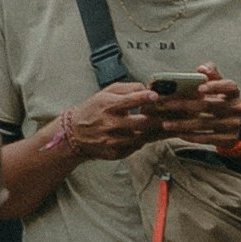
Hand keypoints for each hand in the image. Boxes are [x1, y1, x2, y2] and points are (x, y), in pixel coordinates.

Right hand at [58, 80, 172, 160]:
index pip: (129, 100)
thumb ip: (128, 88)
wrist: (75, 133)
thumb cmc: (94, 109)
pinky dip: (142, 141)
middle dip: (155, 119)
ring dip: (151, 132)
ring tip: (159, 126)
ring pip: (141, 137)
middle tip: (165, 115)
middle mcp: (110, 124)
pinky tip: (144, 135)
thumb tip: (147, 88)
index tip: (155, 95)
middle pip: (140, 123)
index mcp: (109, 106)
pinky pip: (135, 148)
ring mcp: (112, 140)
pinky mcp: (115, 153)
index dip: (144, 97)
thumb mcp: (107, 93)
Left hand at [154, 66, 240, 152]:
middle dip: (185, 104)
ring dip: (182, 124)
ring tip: (166, 123)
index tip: (200, 87)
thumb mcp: (224, 89)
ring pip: (203, 123)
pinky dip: (190, 136)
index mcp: (234, 93)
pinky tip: (178, 133)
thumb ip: (213, 76)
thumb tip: (201, 68)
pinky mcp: (227, 140)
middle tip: (166, 105)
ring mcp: (232, 125)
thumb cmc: (226, 103)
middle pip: (208, 105)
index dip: (215, 86)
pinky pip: (205, 138)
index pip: (228, 86)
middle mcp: (235, 108)